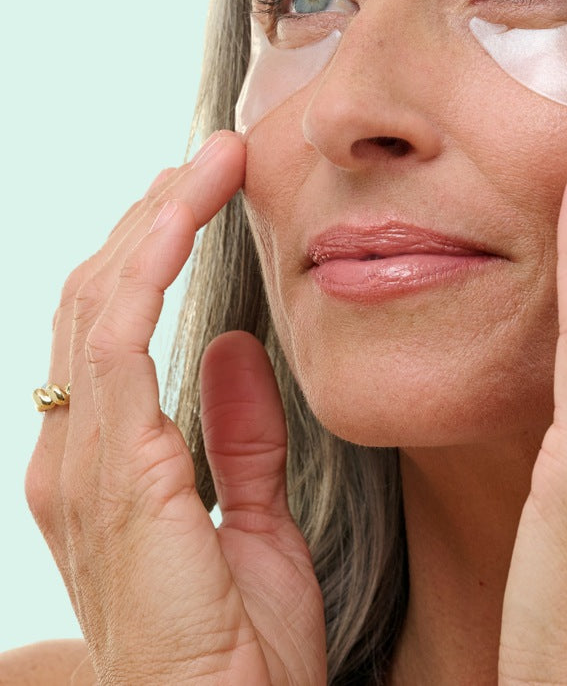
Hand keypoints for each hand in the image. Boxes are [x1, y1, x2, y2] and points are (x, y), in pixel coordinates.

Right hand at [26, 132, 325, 684]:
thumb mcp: (253, 519)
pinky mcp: (113, 471)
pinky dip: (146, 265)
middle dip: (151, 219)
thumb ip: (240, 434)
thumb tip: (237, 349)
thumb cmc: (241, 647)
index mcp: (110, 465)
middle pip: (99, 302)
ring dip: (151, 222)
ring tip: (204, 165)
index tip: (205, 198)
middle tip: (210, 161)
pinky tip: (182, 215)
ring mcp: (84, 463)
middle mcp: (79, 456)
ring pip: (99, 303)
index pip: (118, 329)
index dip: (155, 254)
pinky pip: (117, 340)